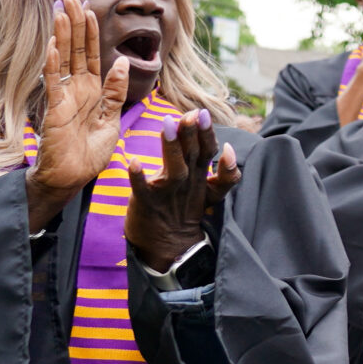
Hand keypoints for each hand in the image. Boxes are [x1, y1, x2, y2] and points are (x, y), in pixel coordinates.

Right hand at [29, 0, 129, 228]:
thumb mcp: (111, 119)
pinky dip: (54, 65)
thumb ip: (115, 92)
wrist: (72, 178)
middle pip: (75, 46)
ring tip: (60, 7)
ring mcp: (63, 96)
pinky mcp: (54, 110)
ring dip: (62, 33)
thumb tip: (120, 62)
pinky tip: (54, 47)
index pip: (91, 51)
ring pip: (63, 58)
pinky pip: (54, 83)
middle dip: (72, 18)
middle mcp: (76, 87)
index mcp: (92, 88)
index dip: (89, 28)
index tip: (86, 3)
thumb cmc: (89, 152)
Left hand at [124, 108, 237, 269]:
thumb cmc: (185, 213)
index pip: (209, 152)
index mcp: (202, 178)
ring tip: (168, 124)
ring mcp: (168, 194)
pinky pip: (142, 190)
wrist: (169, 250)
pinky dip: (138, 177)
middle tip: (193, 113)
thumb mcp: (212, 194)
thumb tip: (230, 148)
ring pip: (174, 169)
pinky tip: (133, 161)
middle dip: (193, 133)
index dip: (207, 134)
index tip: (202, 114)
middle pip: (194, 155)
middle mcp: (188, 184)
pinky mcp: (147, 205)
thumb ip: (225, 174)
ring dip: (172, 147)